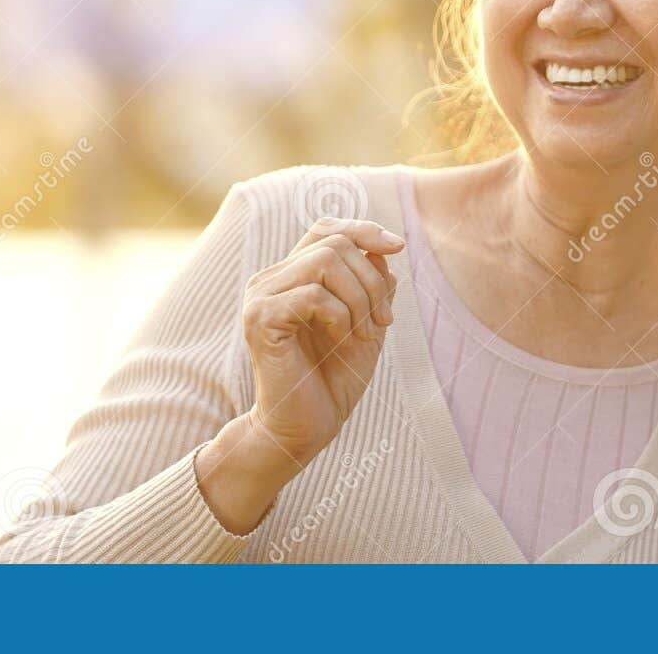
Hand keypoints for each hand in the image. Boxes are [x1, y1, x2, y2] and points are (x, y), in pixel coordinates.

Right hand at [241, 218, 402, 466]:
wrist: (304, 428)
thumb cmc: (332, 378)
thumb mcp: (367, 321)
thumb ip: (374, 283)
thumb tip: (382, 248)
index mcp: (292, 275)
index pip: (326, 229)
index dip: (363, 230)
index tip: (398, 247)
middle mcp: (271, 279)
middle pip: (334, 243)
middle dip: (372, 279)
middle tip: (382, 323)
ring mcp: (261, 297)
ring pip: (325, 261)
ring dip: (359, 298)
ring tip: (364, 334)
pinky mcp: (260, 319)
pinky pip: (313, 295)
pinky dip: (341, 316)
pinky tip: (342, 340)